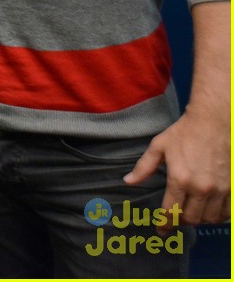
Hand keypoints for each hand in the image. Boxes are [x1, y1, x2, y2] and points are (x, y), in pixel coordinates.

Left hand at [124, 109, 230, 231]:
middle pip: (191, 219)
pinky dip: (218, 216)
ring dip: (200, 219)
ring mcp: (220, 189)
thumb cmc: (185, 132)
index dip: (164, 224)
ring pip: (210, 219)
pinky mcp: (233, 187)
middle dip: (181, 221)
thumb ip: (143, 167)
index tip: (161, 230)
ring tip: (192, 212)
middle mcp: (201, 188)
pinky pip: (227, 213)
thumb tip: (128, 181)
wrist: (215, 122)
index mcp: (180, 179)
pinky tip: (211, 211)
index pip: (170, 211)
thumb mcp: (159, 147)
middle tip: (176, 216)